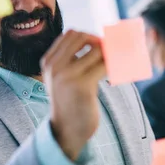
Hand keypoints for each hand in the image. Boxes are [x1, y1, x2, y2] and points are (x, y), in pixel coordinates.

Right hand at [41, 30, 105, 160]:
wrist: (66, 130)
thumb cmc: (69, 102)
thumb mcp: (62, 78)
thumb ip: (71, 59)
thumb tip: (100, 40)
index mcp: (48, 61)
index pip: (70, 34)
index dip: (89, 36)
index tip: (100, 46)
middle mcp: (55, 66)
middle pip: (83, 36)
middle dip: (99, 40)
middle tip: (110, 53)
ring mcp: (67, 75)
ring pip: (97, 50)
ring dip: (110, 54)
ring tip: (114, 66)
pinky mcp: (82, 86)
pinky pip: (105, 65)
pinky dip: (115, 66)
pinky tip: (116, 75)